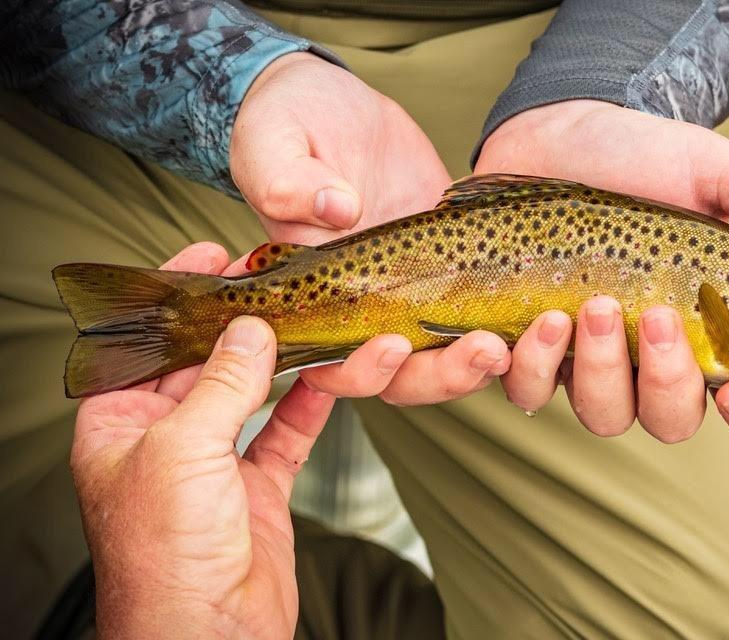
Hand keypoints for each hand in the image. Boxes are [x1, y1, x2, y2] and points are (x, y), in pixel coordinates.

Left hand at [71, 243, 333, 638]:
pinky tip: (331, 373)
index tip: (212, 258)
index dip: (176, 296)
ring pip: (252, 393)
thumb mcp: (182, 451)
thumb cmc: (165, 557)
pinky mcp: (256, 486)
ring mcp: (213, 463)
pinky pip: (287, 431)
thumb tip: (249, 330)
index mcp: (118, 424)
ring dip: (284, 360)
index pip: (145, 341)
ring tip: (310, 317)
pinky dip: (311, 403)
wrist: (210, 638)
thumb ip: (221, 384)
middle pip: (205, 362)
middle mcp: (163, 438)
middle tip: (274, 280)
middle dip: (239, 322)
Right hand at [231, 52, 514, 405]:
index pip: (335, 365)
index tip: (395, 344)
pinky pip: (491, 311)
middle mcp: (369, 310)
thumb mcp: (272, 144)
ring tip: (539, 330)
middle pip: (409, 376)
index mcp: (316, 301)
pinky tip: (557, 312)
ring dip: (492, 357)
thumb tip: (335, 210)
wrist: (333, 105)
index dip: (362, 370)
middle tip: (489, 348)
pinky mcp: (459, 268)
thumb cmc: (285, 125)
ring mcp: (418, 293)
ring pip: (456, 355)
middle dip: (449, 374)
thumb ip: (287, 181)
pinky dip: (522, 323)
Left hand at [476, 100, 728, 439]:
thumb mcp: (709, 167)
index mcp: (708, 326)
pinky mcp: (532, 346)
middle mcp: (650, 356)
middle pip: (670, 418)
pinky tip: (537, 325)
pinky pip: (527, 391)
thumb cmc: (641, 158)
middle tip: (656, 317)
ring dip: (599, 372)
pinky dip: (529, 370)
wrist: (559, 136)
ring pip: (602, 414)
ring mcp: (590, 357)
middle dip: (666, 381)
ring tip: (592, 306)